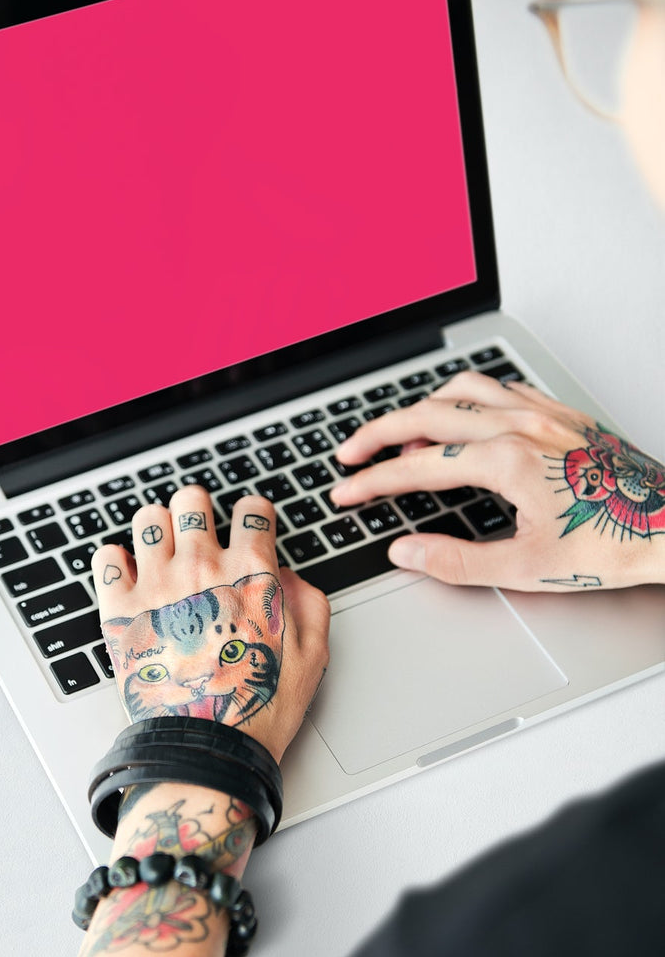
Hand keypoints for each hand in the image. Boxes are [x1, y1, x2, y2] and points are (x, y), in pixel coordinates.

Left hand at [92, 486, 330, 762]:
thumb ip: (309, 601)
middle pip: (192, 501)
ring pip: (148, 519)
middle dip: (198, 511)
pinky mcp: (120, 610)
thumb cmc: (258, 706)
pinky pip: (105, 557)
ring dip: (158, 530)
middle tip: (198, 532)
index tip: (248, 526)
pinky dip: (115, 560)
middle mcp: (201, 567)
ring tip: (162, 552)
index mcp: (250, 572)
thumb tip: (285, 576)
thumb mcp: (313, 655)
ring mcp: (156, 585)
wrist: (206, 747)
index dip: (253, 515)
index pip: (251, 509)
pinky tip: (129, 576)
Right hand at [330, 372, 664, 590]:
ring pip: (461, 389)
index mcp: (506, 461)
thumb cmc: (611, 545)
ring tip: (401, 435)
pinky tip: (462, 418)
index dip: (372, 482)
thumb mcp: (526, 568)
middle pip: (426, 414)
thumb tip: (406, 552)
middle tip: (350, 454)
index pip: (417, 467)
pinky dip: (466, 397)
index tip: (345, 492)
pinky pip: (500, 388)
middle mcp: (520, 425)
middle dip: (378, 433)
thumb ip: (456, 560)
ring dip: (421, 407)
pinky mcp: (560, 412)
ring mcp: (542, 412)